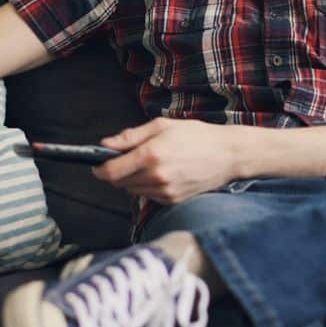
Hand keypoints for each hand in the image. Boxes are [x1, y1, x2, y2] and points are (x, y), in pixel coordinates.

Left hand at [94, 118, 236, 203]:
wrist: (228, 155)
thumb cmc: (197, 135)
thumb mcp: (163, 126)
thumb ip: (131, 136)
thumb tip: (105, 144)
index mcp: (150, 154)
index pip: (110, 171)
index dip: (99, 168)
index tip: (98, 164)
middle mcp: (155, 176)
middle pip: (119, 183)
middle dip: (118, 172)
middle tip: (129, 159)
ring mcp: (164, 191)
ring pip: (132, 191)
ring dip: (133, 180)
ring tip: (151, 165)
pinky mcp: (172, 200)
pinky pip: (148, 197)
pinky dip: (148, 187)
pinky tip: (163, 174)